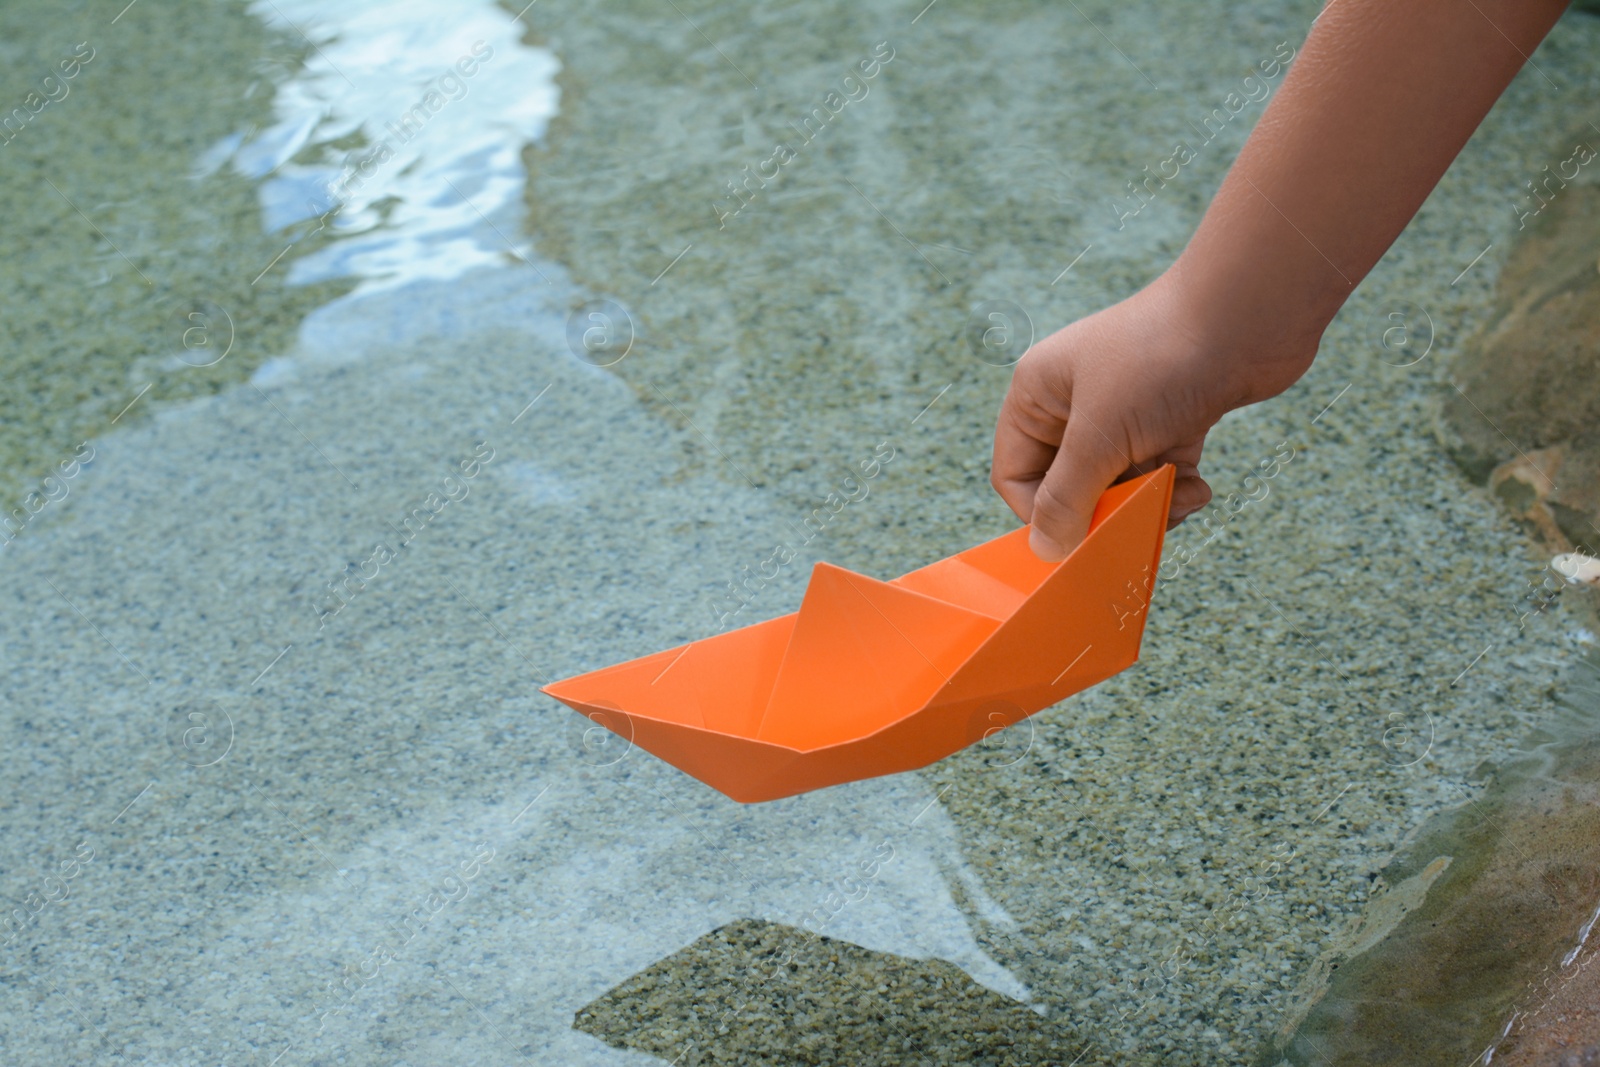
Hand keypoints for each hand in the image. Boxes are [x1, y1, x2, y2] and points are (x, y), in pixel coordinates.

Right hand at [990, 270, 1316, 560]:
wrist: (1251, 312)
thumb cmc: (1160, 359)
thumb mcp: (1100, 436)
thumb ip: (1067, 498)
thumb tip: (1045, 550)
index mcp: (1038, 395)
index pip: (1016, 477)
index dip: (1042, 514)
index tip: (1080, 538)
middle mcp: (1075, 404)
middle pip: (1070, 489)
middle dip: (1105, 512)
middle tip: (1136, 521)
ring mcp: (1125, 414)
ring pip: (1119, 489)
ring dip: (1148, 505)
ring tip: (1178, 496)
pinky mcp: (1169, 421)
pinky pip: (1158, 477)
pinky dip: (1177, 491)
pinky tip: (1198, 485)